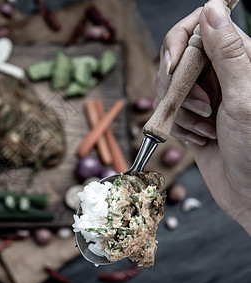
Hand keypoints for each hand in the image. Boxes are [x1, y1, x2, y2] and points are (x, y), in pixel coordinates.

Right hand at [155, 0, 250, 233]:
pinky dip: (179, 126)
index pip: (199, 26)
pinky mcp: (193, 117)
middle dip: (179, 85)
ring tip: (206, 128)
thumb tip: (211, 9)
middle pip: (177, 58)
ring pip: (169, 86)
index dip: (180, 42)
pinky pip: (169, 111)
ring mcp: (206, 95)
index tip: (173, 65)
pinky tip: (201, 139)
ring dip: (181, 110)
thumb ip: (226, 52)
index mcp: (240, 58)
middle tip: (204, 108)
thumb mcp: (242, 98)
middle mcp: (221, 73)